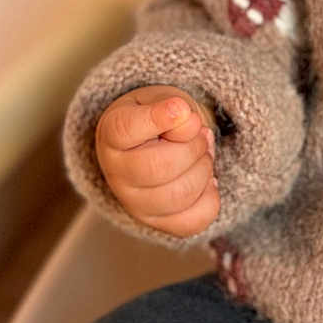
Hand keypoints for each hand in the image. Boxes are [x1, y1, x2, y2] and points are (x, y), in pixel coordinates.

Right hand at [95, 85, 219, 235]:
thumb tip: (188, 122)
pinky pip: (194, 220)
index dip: (158, 118)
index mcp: (112, 135)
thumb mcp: (162, 99)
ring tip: (202, 155)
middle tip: (199, 135)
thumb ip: (173, 106)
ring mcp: (135, 203)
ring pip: (180, 195)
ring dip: (204, 169)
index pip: (125, 129)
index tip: (181, 109)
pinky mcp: (159, 223)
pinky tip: (205, 180)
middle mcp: (117, 174)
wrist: (151, 145)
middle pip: (159, 166)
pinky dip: (210, 197)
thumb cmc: (157, 118)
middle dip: (193, 147)